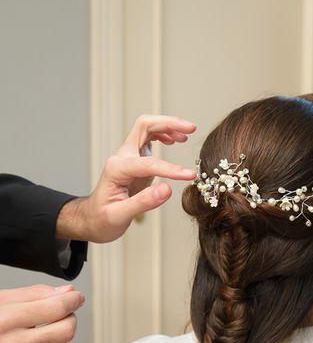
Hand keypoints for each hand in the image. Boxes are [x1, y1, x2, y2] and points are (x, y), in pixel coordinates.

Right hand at [0, 284, 83, 342]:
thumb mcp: (0, 302)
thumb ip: (36, 294)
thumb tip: (67, 292)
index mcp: (6, 321)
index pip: (57, 308)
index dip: (72, 300)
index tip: (75, 297)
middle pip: (67, 331)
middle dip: (68, 319)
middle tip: (58, 315)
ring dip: (55, 338)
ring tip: (33, 333)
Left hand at [56, 115, 196, 242]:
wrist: (92, 219)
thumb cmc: (102, 218)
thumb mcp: (119, 216)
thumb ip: (144, 202)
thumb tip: (167, 189)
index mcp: (117, 169)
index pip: (148, 163)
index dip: (170, 168)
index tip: (189, 175)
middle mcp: (122, 157)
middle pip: (144, 126)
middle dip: (168, 123)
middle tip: (190, 128)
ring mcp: (129, 156)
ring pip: (147, 128)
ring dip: (168, 125)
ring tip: (187, 132)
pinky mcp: (136, 159)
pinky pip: (149, 138)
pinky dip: (164, 134)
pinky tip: (175, 140)